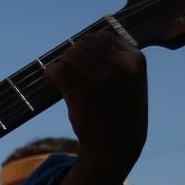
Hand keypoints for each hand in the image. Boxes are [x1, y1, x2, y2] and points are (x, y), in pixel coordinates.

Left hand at [44, 29, 147, 184]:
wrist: (116, 147)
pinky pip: (56, 70)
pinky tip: (51, 83)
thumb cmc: (120, 113)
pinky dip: (49, 74)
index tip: (83, 64)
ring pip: (69, 55)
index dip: (87, 49)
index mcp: (135, 59)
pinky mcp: (82, 91)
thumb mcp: (131, 82)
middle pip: (83, 43)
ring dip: (61, 65)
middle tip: (70, 73)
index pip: (103, 37)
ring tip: (62, 81)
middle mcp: (120, 65)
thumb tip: (88, 40)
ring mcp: (102, 78)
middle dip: (73, 56)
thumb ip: (118, 60)